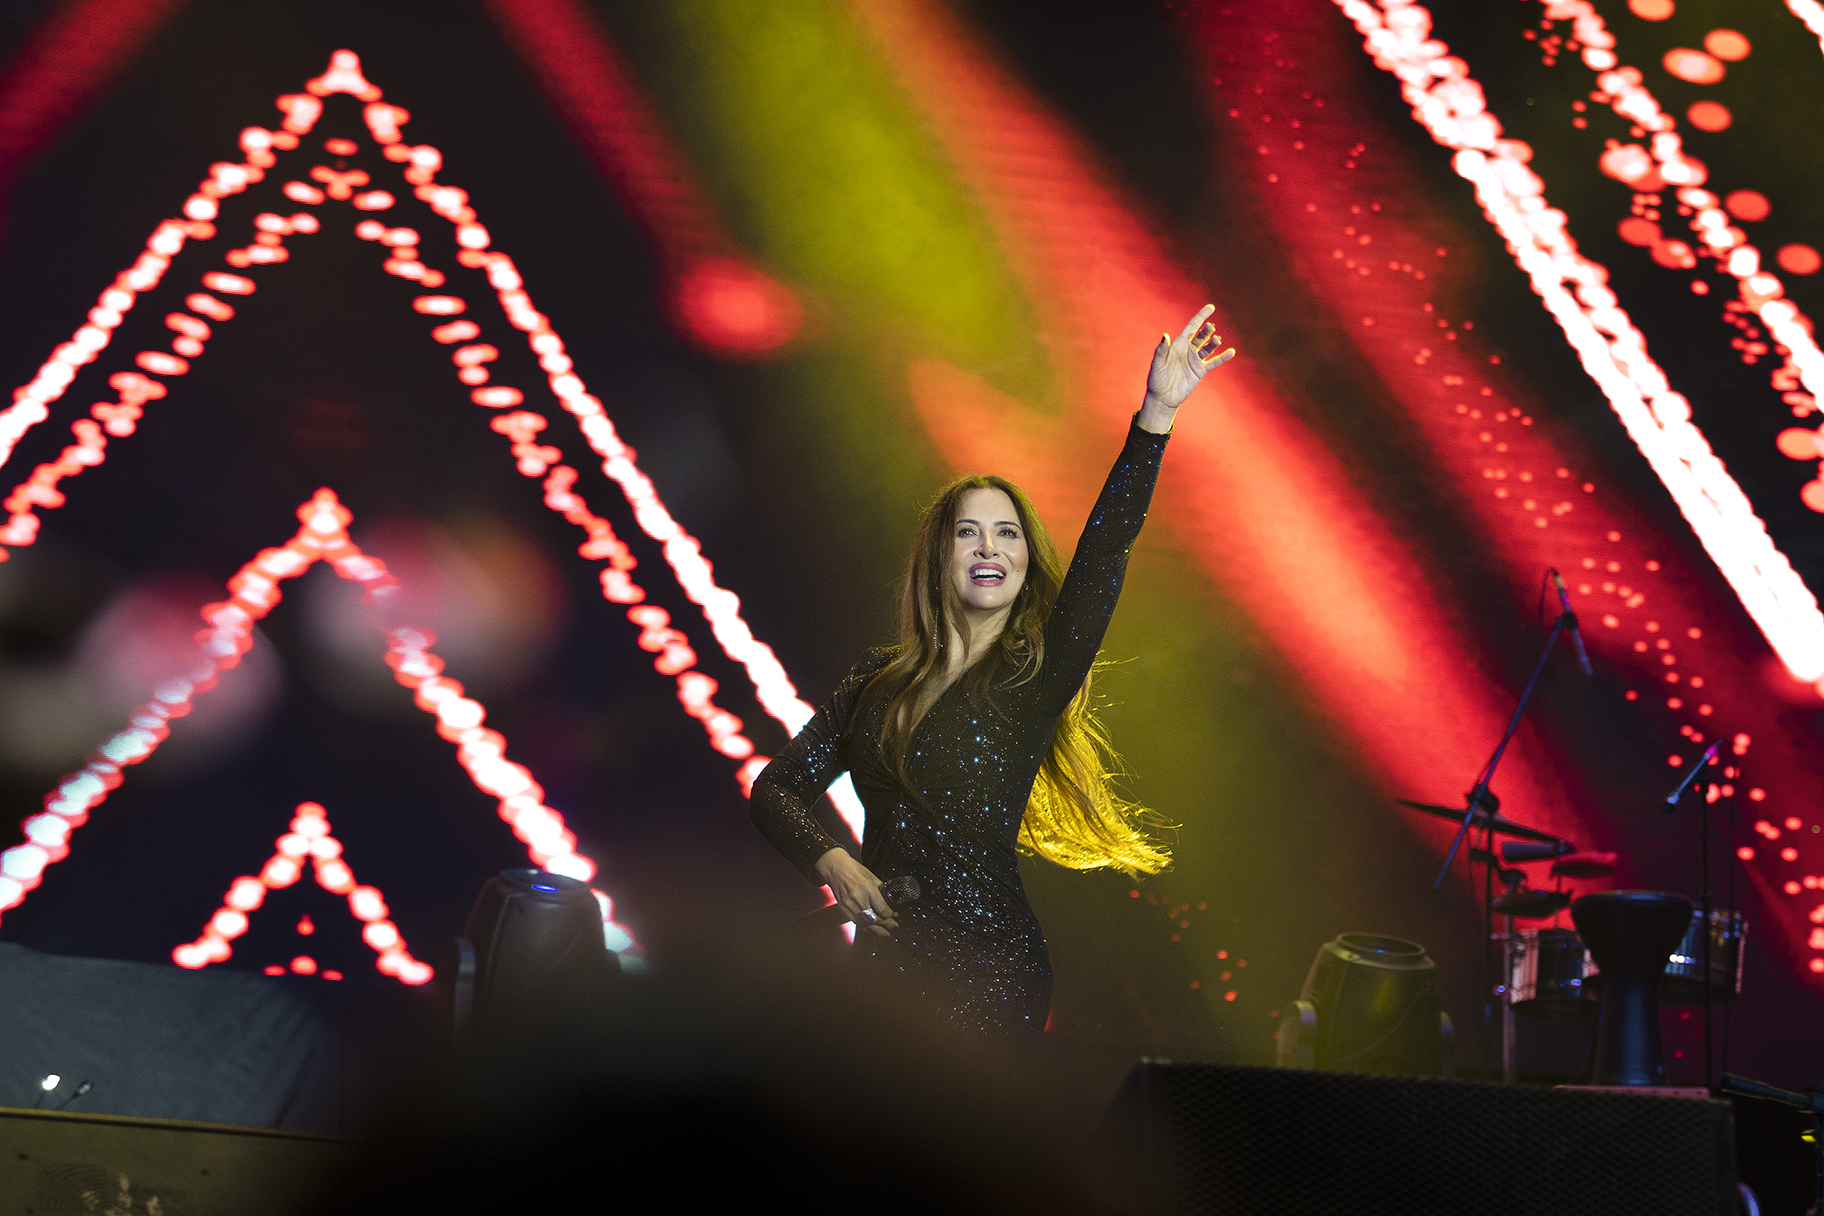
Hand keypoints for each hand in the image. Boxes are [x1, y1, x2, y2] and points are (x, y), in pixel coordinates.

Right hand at [814, 847, 897, 936]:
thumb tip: (890, 902)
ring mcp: (849, 905)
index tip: (895, 916)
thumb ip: (880, 890)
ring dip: (876, 930)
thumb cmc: (853, 869)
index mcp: (867, 888)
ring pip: (865, 924)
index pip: (881, 909)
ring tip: (885, 933)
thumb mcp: (871, 876)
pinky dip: (865, 927)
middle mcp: (857, 898)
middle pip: (874, 919)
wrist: (835, 868)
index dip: (890, 915)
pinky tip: (872, 929)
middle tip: (894, 927)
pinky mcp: (843, 909)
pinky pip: (856, 922)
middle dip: (886, 925)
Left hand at [1139, 304, 1234, 430]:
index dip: (1201, 316)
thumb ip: (1161, 350)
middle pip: (1201, 336)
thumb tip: (1165, 336)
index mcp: (1178, 344)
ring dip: (1213, 343)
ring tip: (1216, 340)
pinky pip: (1214, 362)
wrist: (1163, 397)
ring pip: (1208, 348)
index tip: (1211, 307)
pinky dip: (1222, 358)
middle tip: (1211, 328)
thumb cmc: (1156, 379)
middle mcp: (1189, 350)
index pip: (1192, 326)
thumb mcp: (1157, 364)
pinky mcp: (1200, 371)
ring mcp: (1195, 360)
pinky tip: (1231, 352)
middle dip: (1207, 331)